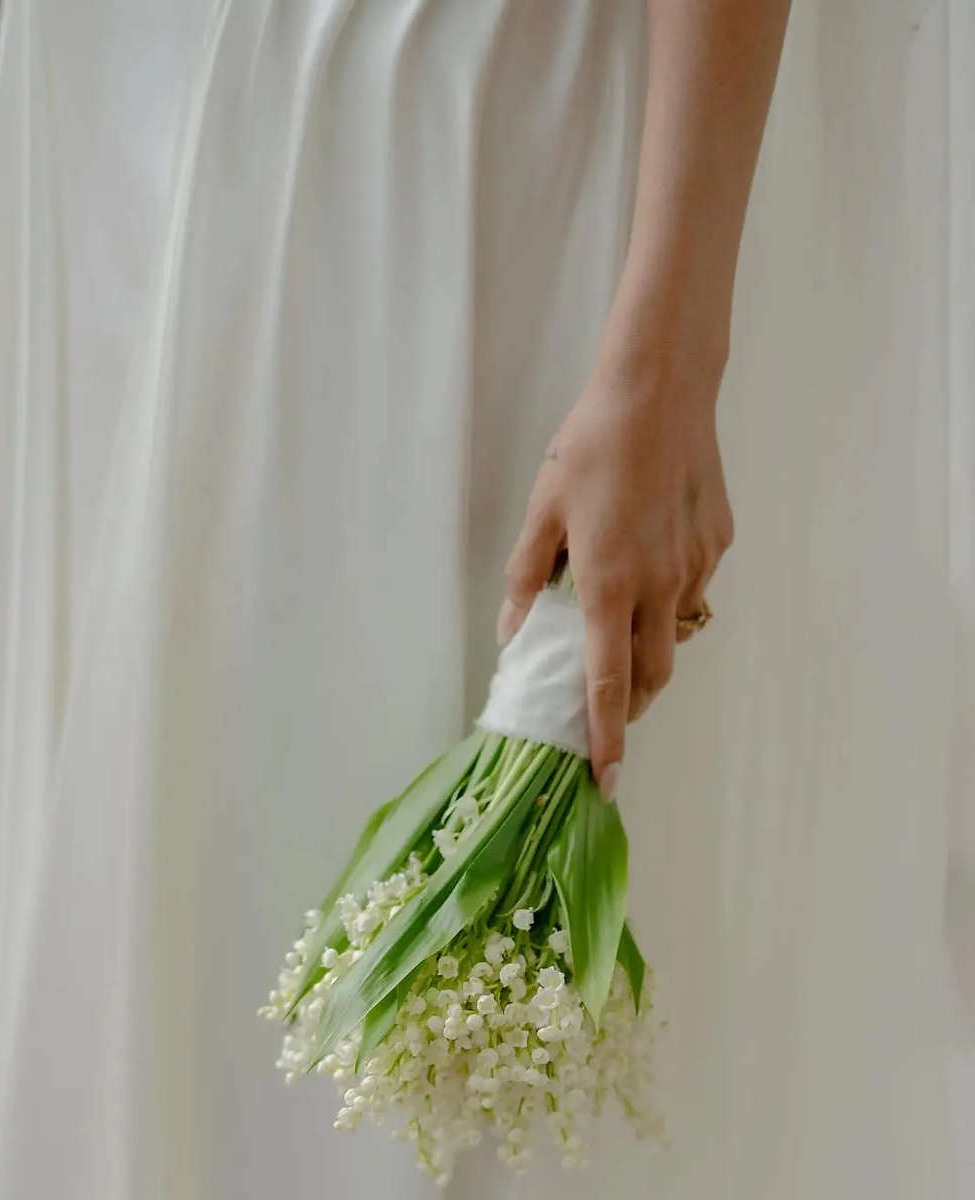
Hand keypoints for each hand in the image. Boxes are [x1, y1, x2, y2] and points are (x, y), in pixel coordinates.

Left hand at [498, 360, 733, 796]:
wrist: (661, 388)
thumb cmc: (592, 445)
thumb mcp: (543, 510)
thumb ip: (527, 577)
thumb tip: (512, 631)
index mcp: (609, 584)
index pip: (608, 684)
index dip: (606, 738)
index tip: (607, 779)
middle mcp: (660, 586)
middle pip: (652, 676)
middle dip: (630, 705)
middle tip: (606, 708)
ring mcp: (696, 565)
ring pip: (676, 634)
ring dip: (650, 652)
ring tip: (623, 632)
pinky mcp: (718, 542)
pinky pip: (693, 588)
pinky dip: (670, 597)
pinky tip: (650, 561)